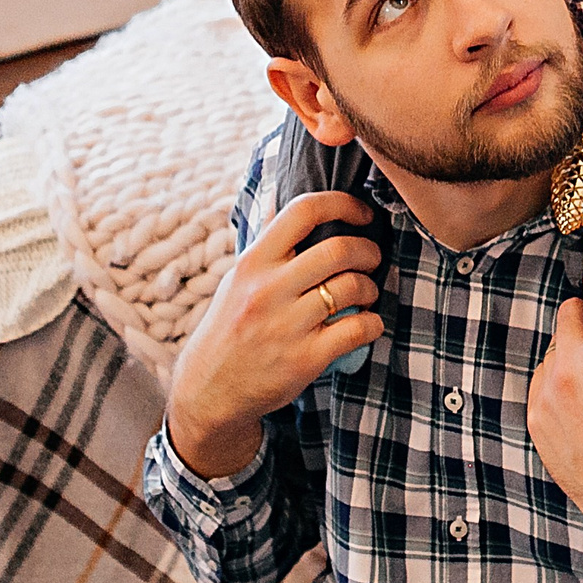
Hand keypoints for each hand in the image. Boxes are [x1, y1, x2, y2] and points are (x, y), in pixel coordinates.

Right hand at [165, 191, 384, 477]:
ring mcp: (287, 325)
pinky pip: (358, 329)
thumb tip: (275, 193)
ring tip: (366, 294)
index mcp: (253, 262)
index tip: (363, 214)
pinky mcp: (305, 359)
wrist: (209, 390)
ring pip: (353, 287)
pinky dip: (373, 323)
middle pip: (339, 249)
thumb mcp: (237, 279)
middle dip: (369, 251)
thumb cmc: (230, 328)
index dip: (343, 204)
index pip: (303, 212)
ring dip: (372, 288)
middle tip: (373, 259)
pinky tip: (366, 324)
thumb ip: (263, 240)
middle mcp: (268, 289)